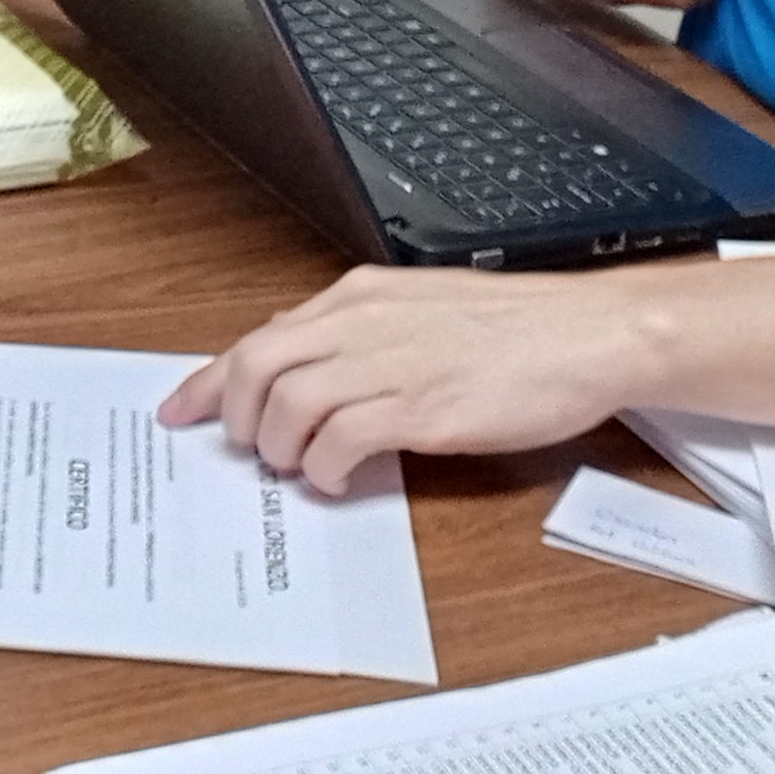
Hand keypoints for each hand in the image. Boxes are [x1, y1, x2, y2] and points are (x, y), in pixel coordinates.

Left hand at [157, 266, 655, 493]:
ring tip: (304, 467)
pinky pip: (339, 442)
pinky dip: (325, 468)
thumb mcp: (422, 310)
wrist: (591, 334)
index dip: (210, 380)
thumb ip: (360, 332)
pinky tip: (341, 476)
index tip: (182, 409)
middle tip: (256, 452)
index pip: (259, 336)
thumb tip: (306, 362)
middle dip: (239, 420)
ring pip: (287, 407)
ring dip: (281, 450)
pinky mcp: (421, 409)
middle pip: (256, 368)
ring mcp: (390, 365)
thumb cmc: (521, 330)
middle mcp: (363, 323)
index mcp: (361, 297)